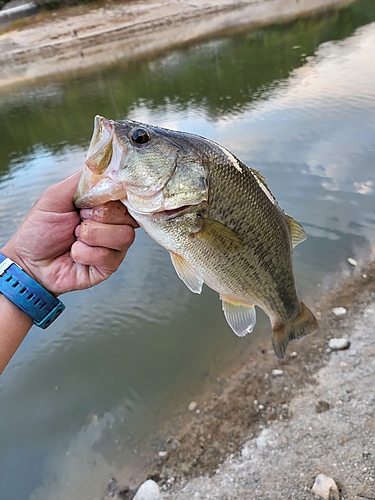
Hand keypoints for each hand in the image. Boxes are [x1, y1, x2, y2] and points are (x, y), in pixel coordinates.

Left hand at [1, 171, 137, 295]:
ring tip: (75, 237)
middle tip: (79, 218)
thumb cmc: (40, 229)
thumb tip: (106, 168)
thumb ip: (82, 181)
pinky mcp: (109, 266)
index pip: (127, 196)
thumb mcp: (56, 195)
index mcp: (104, 206)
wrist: (29, 261)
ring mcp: (114, 247)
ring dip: (92, 235)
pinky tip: (74, 253)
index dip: (116, 195)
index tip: (96, 198)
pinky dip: (84, 253)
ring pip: (124, 236)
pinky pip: (109, 256)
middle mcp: (113, 225)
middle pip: (129, 216)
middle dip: (99, 216)